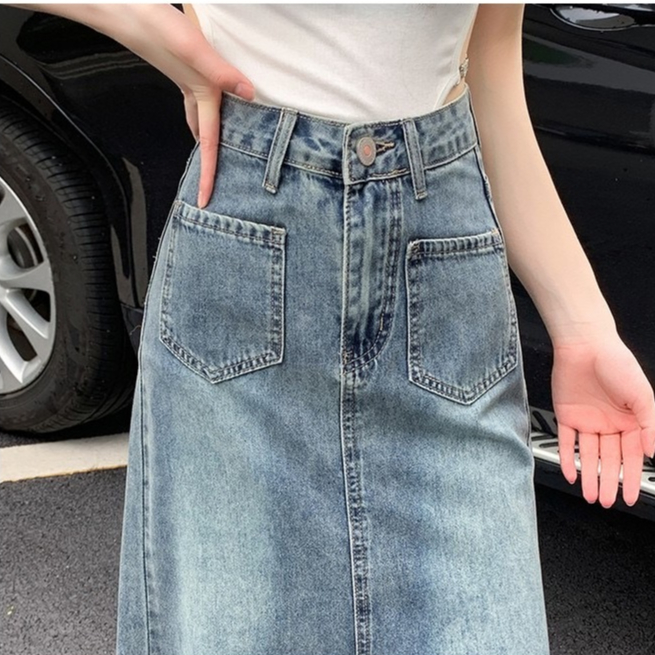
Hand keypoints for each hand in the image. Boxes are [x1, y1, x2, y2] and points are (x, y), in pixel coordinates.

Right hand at [103, 4, 255, 207]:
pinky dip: (208, 106)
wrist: (118, 6)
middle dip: (209, 161)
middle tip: (212, 183)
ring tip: (219, 150)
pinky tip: (213, 95)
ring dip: (209, 134)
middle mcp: (193, 90)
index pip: (208, 143)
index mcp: (200, 93)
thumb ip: (221, 73)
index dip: (208, 174)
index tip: (204, 200)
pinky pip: (199, 94)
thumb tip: (249, 94)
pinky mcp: (181, 63)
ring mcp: (186, 77)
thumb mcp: (192, 48)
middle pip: (204, 135)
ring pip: (201, 115)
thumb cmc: (151, 24)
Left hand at [552, 334, 654, 507]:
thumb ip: (650, 426)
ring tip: (592, 497)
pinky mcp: (567, 415)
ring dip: (590, 476)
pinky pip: (567, 442)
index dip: (632, 478)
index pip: (632, 456)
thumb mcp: (643, 396)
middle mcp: (609, 423)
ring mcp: (587, 420)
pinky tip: (571, 474)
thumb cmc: (616, 362)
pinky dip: (568, 459)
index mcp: (631, 420)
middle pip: (609, 460)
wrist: (584, 344)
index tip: (633, 497)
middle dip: (610, 483)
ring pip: (589, 455)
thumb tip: (653, 453)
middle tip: (609, 502)